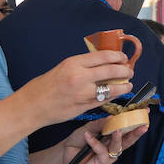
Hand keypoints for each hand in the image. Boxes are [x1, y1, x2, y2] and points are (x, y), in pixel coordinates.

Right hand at [18, 50, 134, 128]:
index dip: (117, 57)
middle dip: (125, 70)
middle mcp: (80, 77)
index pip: (103, 56)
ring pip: (112, 88)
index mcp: (74, 63)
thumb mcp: (63, 68)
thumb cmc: (45, 85)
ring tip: (128, 84)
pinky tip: (117, 94)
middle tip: (130, 71)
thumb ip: (82, 66)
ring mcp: (83, 93)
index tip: (124, 58)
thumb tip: (103, 63)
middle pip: (111, 70)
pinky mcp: (85, 107)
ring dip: (124, 86)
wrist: (33, 105)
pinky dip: (113, 96)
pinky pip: (105, 100)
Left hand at [57, 116, 147, 163]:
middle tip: (143, 126)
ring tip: (117, 130)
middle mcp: (114, 147)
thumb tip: (112, 117)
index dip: (137, 122)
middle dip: (137, 133)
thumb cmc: (79, 139)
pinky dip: (95, 144)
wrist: (66, 151)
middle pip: (129, 141)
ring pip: (118, 147)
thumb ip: (101, 123)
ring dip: (117, 138)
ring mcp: (109, 156)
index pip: (128, 129)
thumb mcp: (90, 127)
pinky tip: (88, 137)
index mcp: (114, 137)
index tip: (145, 112)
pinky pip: (102, 152)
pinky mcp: (101, 163)